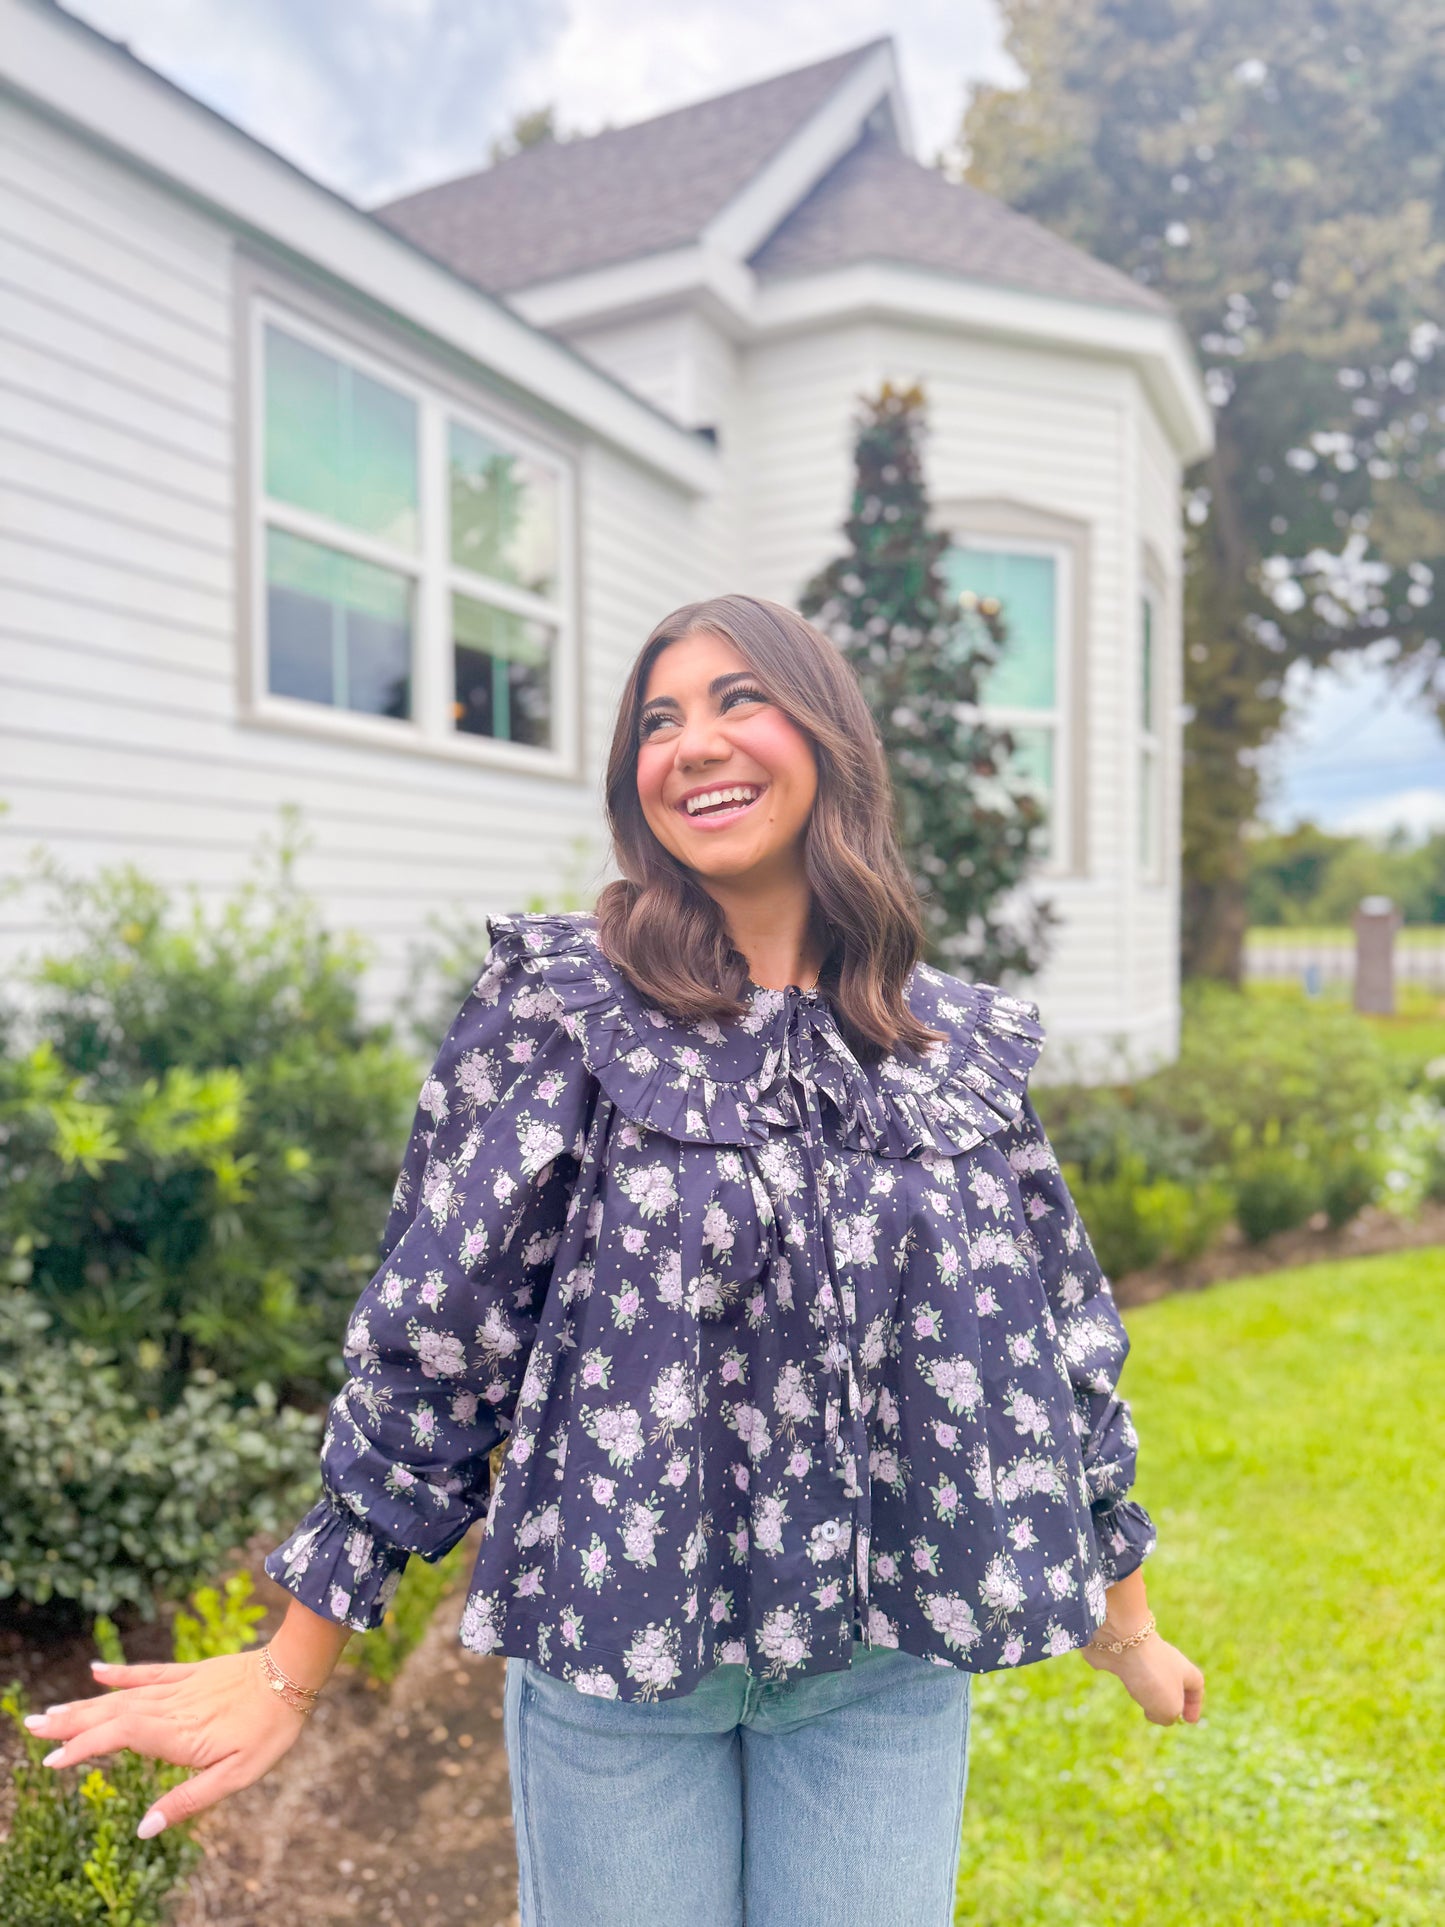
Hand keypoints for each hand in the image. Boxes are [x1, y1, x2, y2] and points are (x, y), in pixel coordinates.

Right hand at [22, 1650, 309, 1836]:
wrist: (294, 1675)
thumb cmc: (269, 1730)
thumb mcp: (236, 1777)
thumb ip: (188, 1801)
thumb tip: (143, 1829)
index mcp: (177, 1734)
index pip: (118, 1737)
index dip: (83, 1747)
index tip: (51, 1762)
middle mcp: (170, 1708)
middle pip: (111, 1714)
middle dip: (70, 1723)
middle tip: (32, 1728)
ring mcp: (179, 1687)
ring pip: (123, 1696)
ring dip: (85, 1704)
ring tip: (51, 1712)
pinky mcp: (191, 1673)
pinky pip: (150, 1672)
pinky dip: (122, 1673)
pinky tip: (97, 1671)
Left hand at [1081, 1624, 1204, 1724]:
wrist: (1121, 1641)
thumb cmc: (1152, 1675)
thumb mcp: (1168, 1708)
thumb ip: (1167, 1717)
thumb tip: (1155, 1714)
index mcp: (1183, 1670)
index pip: (1196, 1685)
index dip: (1194, 1704)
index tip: (1189, 1721)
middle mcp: (1165, 1660)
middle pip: (1172, 1680)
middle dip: (1168, 1698)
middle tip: (1163, 1714)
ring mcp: (1143, 1655)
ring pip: (1149, 1676)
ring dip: (1147, 1691)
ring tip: (1141, 1700)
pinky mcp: (1121, 1654)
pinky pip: (1128, 1669)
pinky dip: (1126, 1680)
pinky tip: (1124, 1684)